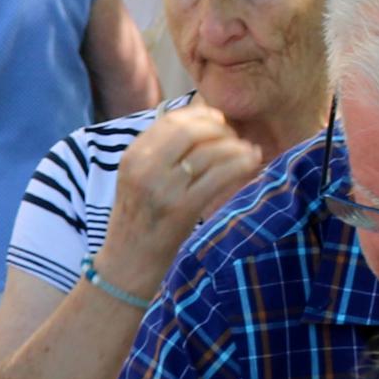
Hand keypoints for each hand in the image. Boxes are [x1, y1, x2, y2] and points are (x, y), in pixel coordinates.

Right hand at [107, 104, 266, 275]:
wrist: (126, 264)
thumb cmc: (138, 222)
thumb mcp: (137, 180)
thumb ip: (158, 154)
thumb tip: (197, 127)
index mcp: (132, 156)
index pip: (171, 120)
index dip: (200, 115)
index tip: (218, 120)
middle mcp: (145, 167)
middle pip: (191, 130)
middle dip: (220, 129)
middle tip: (235, 137)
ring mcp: (163, 188)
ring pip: (209, 151)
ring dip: (236, 147)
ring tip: (249, 151)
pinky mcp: (181, 208)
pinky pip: (219, 175)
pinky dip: (241, 164)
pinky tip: (252, 163)